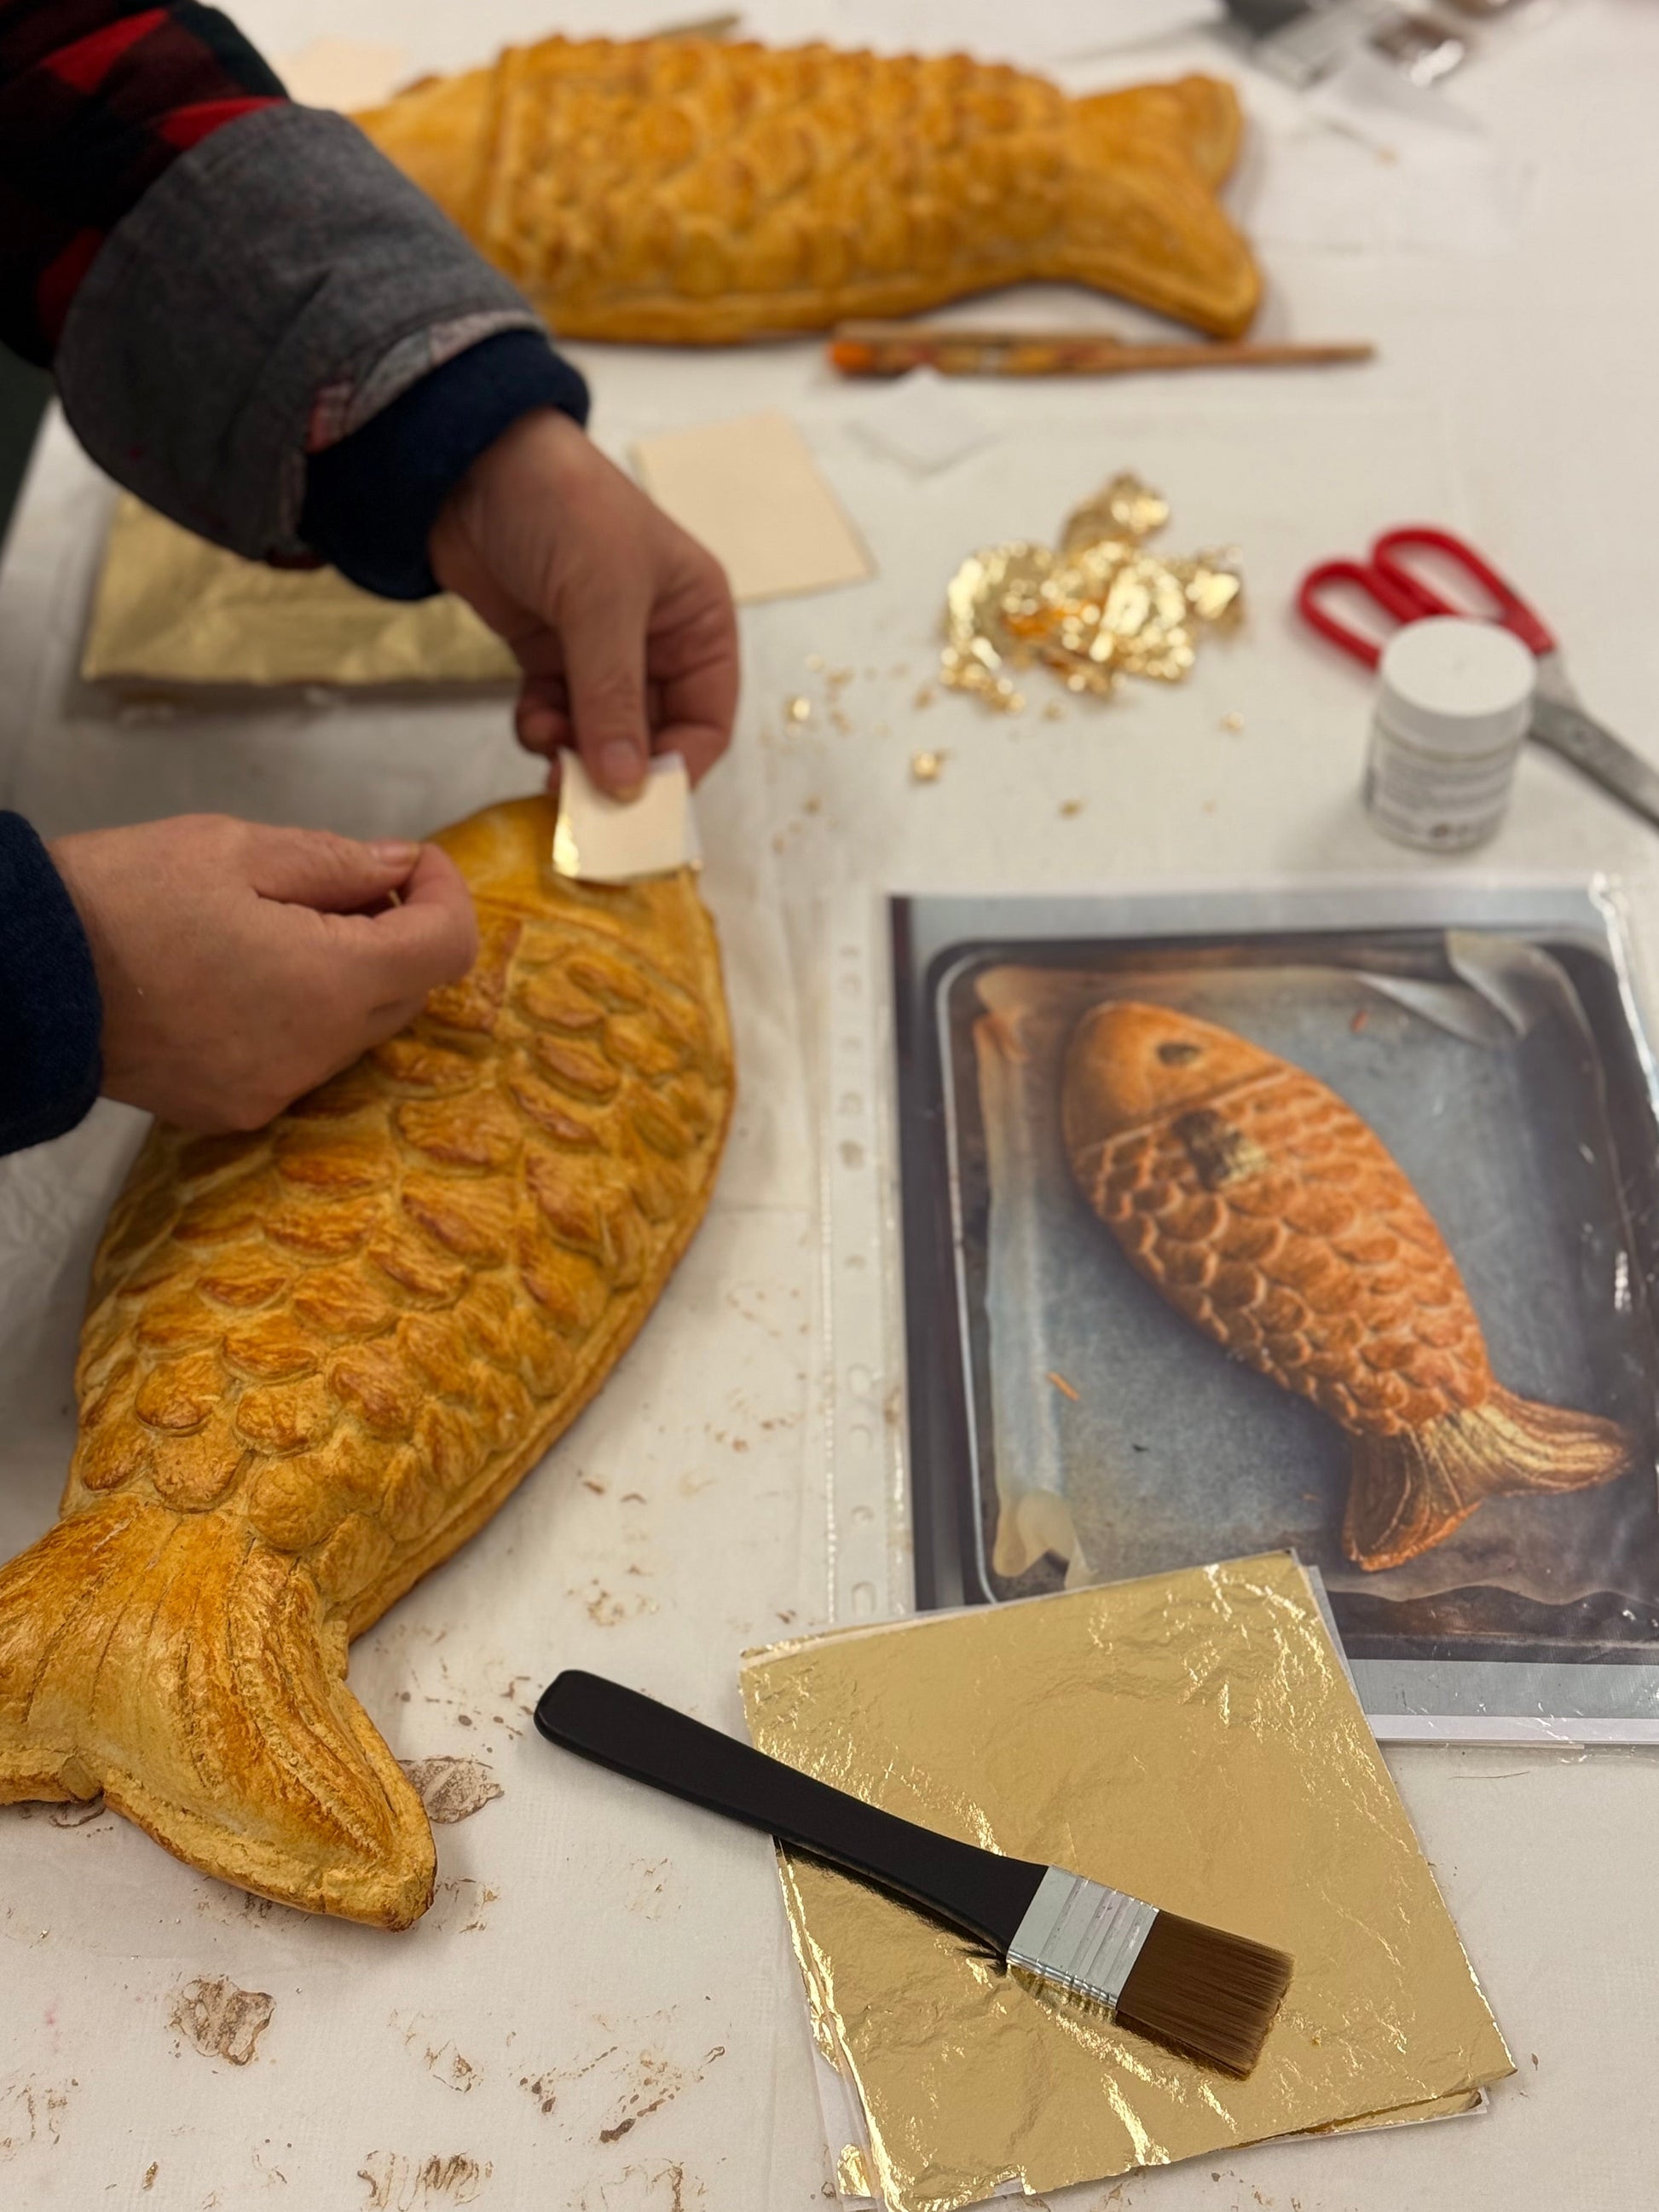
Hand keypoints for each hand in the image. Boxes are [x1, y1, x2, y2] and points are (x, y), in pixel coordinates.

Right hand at [50, 816, 477, 1131]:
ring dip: (349, 979)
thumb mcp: (232, 848)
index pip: (447, 948)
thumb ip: (335, 861)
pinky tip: (245, 978)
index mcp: (330, 980)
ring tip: (282, 927)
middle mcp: (317, 1052)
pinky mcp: (235, 1111)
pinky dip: (302, 1019)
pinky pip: (303, 1063)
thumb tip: (401, 865)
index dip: (444, 895)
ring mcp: (276, 1090)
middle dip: (398, 934)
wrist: (18, 979)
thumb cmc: (119, 896)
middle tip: (345, 885)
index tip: (413, 863)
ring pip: (357, 1033)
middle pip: (409, 994)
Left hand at [428, 408, 737, 797]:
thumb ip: (615, 698)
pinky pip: (559, 716)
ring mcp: (600, 650)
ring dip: (575, 752)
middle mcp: (658, 641)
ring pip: (600, 733)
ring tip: (546, 746)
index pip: (708, 720)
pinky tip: (530, 718)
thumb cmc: (561, 506)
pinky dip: (545, 730)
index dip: (679, 768)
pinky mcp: (550, 653)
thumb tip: (625, 786)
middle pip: (653, 736)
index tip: (637, 805)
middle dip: (618, 768)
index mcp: (699, 619)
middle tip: (582, 801)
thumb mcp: (602, 601)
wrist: (464, 459)